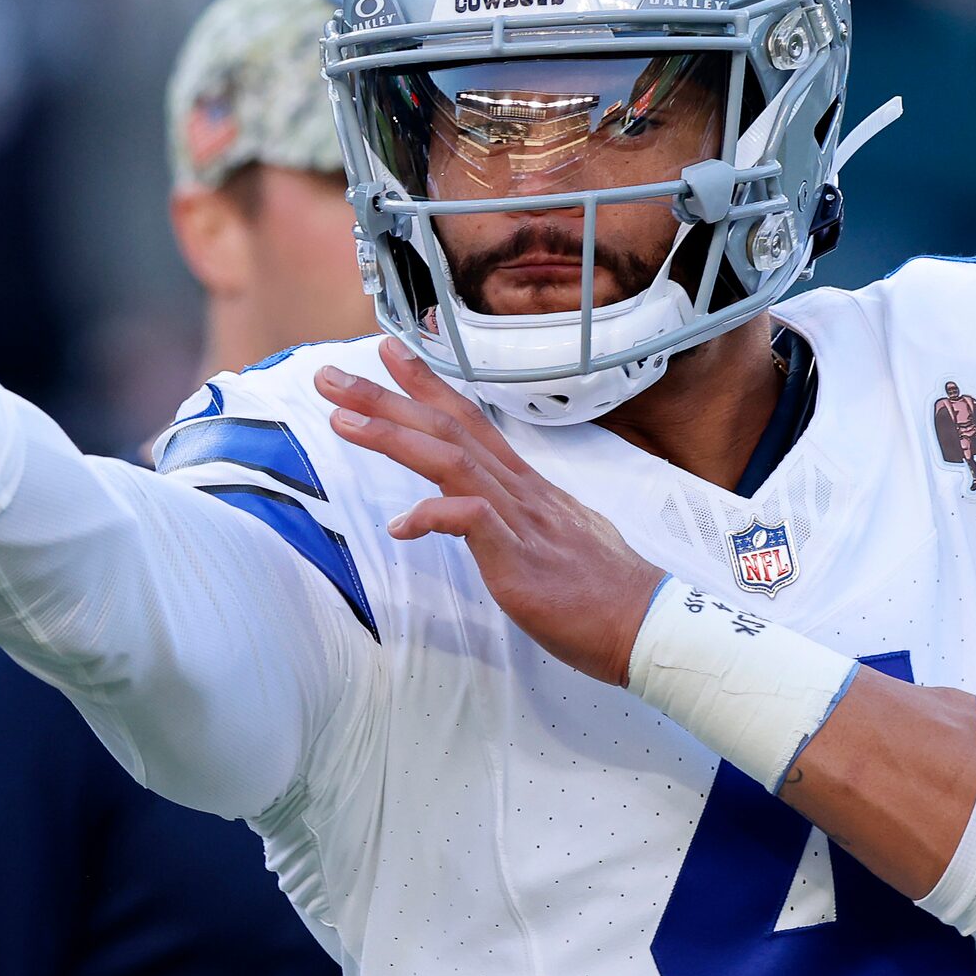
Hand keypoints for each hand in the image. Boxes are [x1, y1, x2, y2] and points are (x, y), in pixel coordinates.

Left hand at [318, 340, 666, 682]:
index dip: (426, 383)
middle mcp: (519, 491)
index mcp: (524, 486)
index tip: (389, 352)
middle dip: (385, 397)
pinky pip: (472, 522)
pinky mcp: (519, 559)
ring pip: (450, 461)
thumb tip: (486, 517)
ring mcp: (520, 521)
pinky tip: (400, 526)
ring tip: (342, 420)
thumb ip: (516, 520)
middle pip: (446, 429)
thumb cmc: (602, 590)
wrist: (644, 623)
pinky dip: (433, 516)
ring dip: (393, 436)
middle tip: (330, 376)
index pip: (468, 421)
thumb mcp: (554, 538)